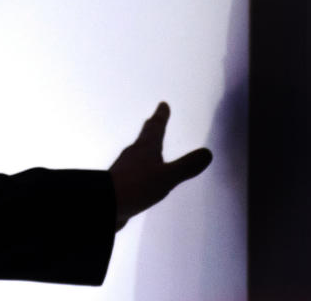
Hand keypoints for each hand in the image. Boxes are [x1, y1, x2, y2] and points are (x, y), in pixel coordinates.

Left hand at [109, 102, 212, 230]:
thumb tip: (207, 153)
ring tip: (150, 147)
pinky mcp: (119, 184)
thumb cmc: (135, 187)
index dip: (161, 116)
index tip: (162, 105)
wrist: (102, 205)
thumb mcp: (166, 178)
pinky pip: (134, 171)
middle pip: (144, 137)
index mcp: (145, 148)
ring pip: (138, 154)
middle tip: (154, 119)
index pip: (155, 127)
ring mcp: (124, 169)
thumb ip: (186, 166)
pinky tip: (141, 177)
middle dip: (151, 128)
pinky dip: (141, 168)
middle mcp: (133, 154)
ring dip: (145, 148)